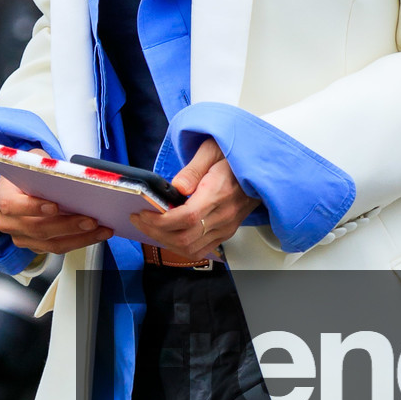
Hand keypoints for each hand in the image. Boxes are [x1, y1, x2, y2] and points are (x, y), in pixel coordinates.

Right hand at [0, 175, 107, 255]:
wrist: (20, 188)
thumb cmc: (28, 173)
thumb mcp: (33, 161)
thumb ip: (44, 165)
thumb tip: (66, 172)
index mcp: (2, 197)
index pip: (12, 205)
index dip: (33, 207)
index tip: (54, 206)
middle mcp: (8, 222)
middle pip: (37, 228)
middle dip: (68, 225)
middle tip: (90, 220)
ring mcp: (21, 237)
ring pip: (51, 244)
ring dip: (80, 238)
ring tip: (101, 229)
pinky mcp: (35, 246)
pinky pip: (59, 248)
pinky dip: (79, 242)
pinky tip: (96, 234)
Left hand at [132, 139, 251, 262]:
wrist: (261, 166)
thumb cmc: (236, 156)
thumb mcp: (212, 150)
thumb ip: (192, 170)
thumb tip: (176, 188)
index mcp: (218, 193)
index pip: (186, 218)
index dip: (160, 221)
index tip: (143, 214)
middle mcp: (223, 215)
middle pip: (185, 238)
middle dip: (155, 232)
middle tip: (139, 220)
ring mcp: (226, 227)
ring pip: (191, 248)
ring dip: (165, 242)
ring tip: (150, 228)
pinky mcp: (226, 232)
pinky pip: (200, 250)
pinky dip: (179, 246)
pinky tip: (167, 235)